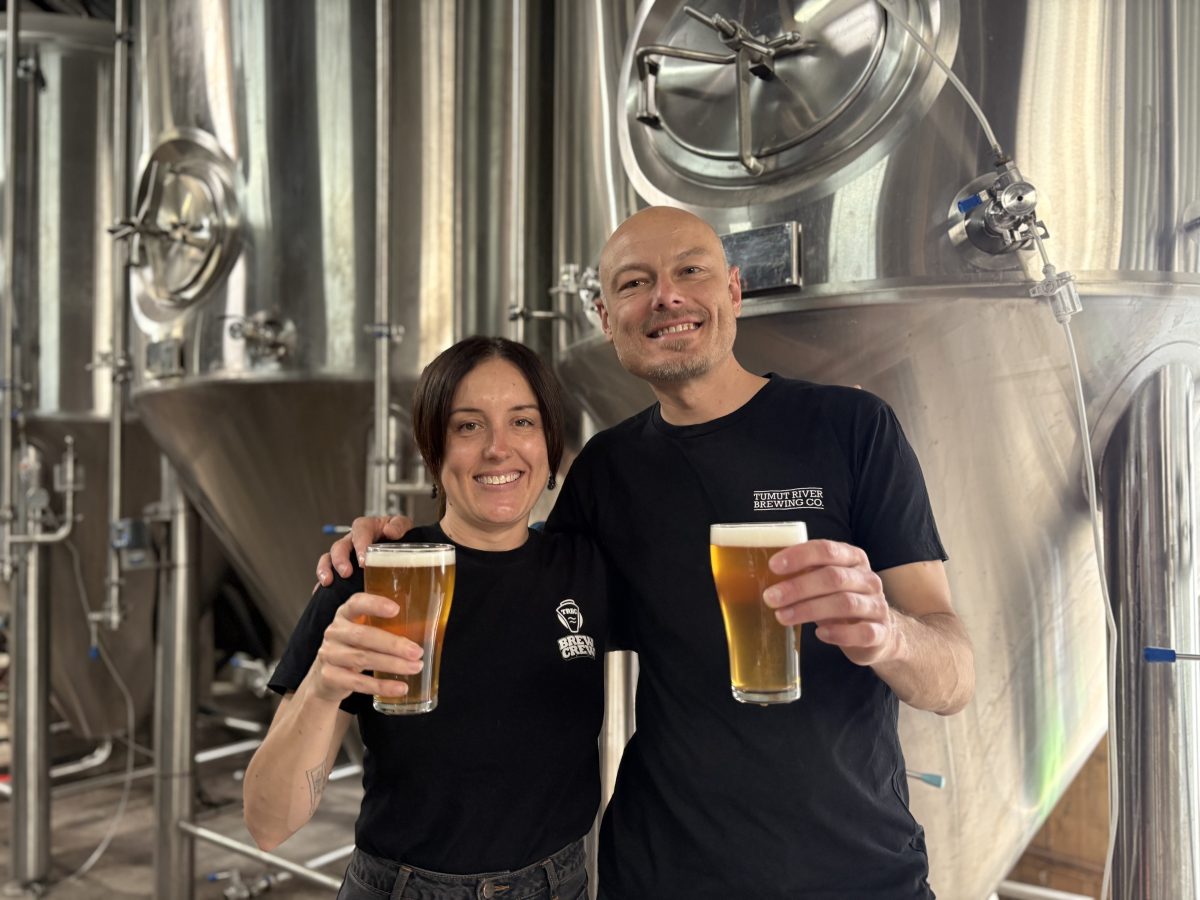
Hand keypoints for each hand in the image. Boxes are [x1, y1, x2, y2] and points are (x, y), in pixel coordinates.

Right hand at [308, 591, 424, 702]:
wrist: (326, 678)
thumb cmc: (355, 648)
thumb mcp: (365, 633)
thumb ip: (386, 628)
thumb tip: (427, 630)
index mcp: (345, 614)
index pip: (356, 603)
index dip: (374, 604)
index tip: (396, 609)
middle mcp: (335, 632)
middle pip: (363, 636)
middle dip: (393, 644)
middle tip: (417, 651)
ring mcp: (329, 655)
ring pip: (362, 658)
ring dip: (392, 665)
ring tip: (415, 667)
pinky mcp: (330, 677)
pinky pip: (358, 683)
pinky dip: (382, 686)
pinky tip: (400, 688)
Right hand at [316, 515, 413, 585]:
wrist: (401, 550)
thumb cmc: (399, 536)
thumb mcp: (403, 526)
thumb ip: (399, 526)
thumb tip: (390, 531)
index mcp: (367, 527)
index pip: (360, 530)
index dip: (360, 544)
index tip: (363, 561)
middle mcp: (352, 540)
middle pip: (340, 546)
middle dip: (340, 560)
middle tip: (346, 573)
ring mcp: (345, 554)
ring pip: (328, 558)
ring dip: (326, 569)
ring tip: (328, 582)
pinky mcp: (341, 568)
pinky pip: (327, 573)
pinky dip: (321, 582)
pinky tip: (321, 591)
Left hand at [763, 539, 899, 666]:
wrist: (880, 632)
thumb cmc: (841, 601)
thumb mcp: (825, 582)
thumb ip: (805, 573)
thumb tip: (764, 572)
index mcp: (853, 559)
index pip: (827, 550)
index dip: (800, 556)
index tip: (774, 566)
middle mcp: (868, 579)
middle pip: (833, 578)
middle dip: (798, 587)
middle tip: (771, 597)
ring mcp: (877, 605)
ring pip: (845, 603)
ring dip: (809, 610)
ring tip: (783, 617)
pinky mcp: (880, 632)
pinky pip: (862, 632)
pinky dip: (839, 633)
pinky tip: (820, 633)